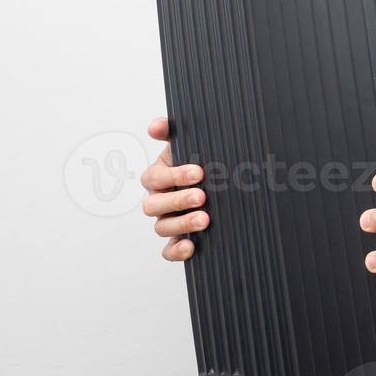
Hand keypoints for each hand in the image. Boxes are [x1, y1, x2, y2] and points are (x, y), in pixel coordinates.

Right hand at [140, 117, 209, 260]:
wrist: (220, 181)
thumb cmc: (201, 162)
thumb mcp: (190, 144)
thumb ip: (172, 132)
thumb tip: (156, 125)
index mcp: (158, 177)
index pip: (155, 177)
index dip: (174, 175)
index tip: (198, 172)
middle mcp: (158, 200)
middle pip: (154, 205)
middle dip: (178, 200)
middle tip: (202, 196)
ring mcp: (167, 221)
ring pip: (162, 227)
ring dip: (181, 224)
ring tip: (205, 219)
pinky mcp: (177, 239)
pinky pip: (169, 250)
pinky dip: (176, 251)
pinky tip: (191, 247)